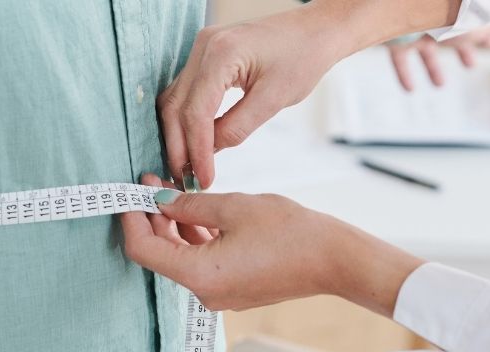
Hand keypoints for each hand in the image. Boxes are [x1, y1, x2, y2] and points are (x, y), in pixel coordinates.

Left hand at [120, 174, 424, 314]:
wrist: (334, 258)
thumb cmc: (290, 232)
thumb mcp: (233, 206)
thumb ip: (189, 203)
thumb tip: (159, 199)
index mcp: (199, 274)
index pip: (144, 250)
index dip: (132, 219)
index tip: (130, 193)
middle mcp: (205, 291)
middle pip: (161, 254)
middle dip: (152, 217)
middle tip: (152, 181)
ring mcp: (220, 293)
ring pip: (182, 256)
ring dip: (174, 224)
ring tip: (174, 189)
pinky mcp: (234, 287)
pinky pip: (202, 261)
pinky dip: (195, 236)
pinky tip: (197, 208)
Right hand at [159, 0, 460, 188]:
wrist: (315, 31)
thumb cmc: (303, 58)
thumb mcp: (274, 99)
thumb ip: (237, 127)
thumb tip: (209, 153)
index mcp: (221, 54)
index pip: (196, 112)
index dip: (196, 151)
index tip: (202, 180)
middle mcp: (203, 47)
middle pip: (174, 107)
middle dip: (178, 148)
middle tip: (185, 182)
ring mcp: (200, 50)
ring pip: (174, 100)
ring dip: (178, 136)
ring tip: (187, 169)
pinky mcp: (205, 56)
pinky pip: (185, 92)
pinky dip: (186, 121)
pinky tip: (194, 145)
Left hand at [388, 17, 489, 90]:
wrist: (413, 8)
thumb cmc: (458, 13)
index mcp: (463, 7)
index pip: (477, 16)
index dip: (486, 30)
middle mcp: (439, 13)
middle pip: (451, 30)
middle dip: (463, 47)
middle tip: (471, 65)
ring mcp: (415, 24)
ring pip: (426, 45)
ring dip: (433, 67)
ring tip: (440, 85)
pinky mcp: (396, 37)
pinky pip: (399, 56)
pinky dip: (405, 73)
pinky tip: (411, 89)